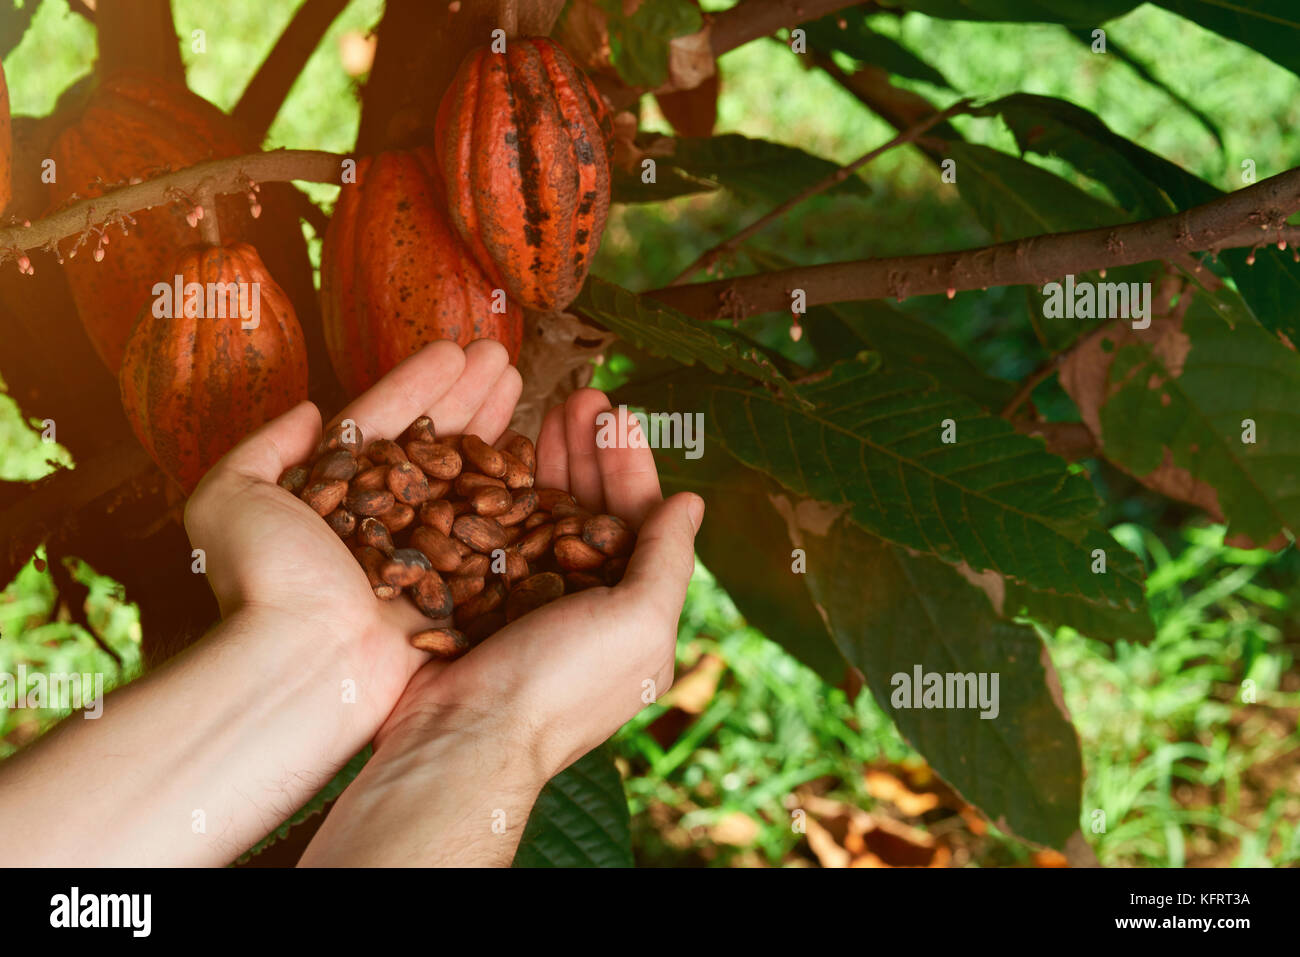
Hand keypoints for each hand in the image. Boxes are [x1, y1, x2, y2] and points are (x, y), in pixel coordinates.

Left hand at [183, 339, 521, 723]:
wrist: (308, 661)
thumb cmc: (266, 579)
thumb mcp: (228, 498)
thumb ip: (260, 448)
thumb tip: (305, 412)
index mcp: (330, 497)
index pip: (381, 426)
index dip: (417, 385)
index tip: (455, 349)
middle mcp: (378, 522)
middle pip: (429, 444)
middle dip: (465, 395)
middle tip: (501, 353)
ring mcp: (418, 554)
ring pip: (462, 478)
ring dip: (491, 425)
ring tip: (519, 379)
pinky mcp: (451, 586)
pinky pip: (485, 529)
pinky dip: (508, 490)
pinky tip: (532, 452)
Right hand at [369, 387, 703, 781]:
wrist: (462, 738)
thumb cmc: (562, 684)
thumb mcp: (639, 621)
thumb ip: (667, 560)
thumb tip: (694, 503)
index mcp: (635, 612)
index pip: (642, 519)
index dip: (632, 463)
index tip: (618, 412)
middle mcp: (588, 604)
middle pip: (594, 508)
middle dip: (591, 450)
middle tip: (581, 394)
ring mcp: (534, 600)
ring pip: (548, 512)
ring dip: (553, 461)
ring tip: (546, 407)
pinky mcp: (484, 599)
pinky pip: (501, 533)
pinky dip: (505, 492)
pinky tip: (502, 455)